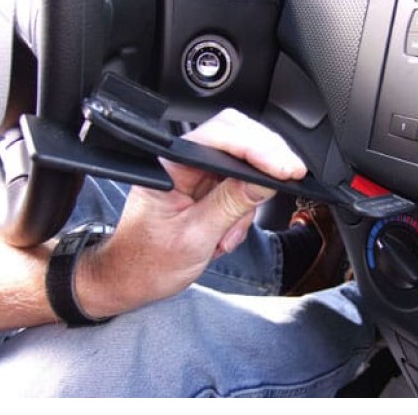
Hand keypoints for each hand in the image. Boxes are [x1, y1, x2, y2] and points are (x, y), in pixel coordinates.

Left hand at [76, 109, 306, 316]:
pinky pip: (237, 185)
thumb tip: (267, 183)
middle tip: (287, 180)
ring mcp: (194, 174)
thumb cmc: (146, 262)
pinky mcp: (203, 187)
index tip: (287, 169)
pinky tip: (227, 232)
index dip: (260, 149)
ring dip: (249, 197)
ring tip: (231, 232)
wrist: (130, 279)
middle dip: (263, 164)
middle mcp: (182, 162)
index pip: (222, 137)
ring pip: (242, 163)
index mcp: (171, 165)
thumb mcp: (195, 237)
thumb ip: (232, 206)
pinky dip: (242, 209)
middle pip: (236, 139)